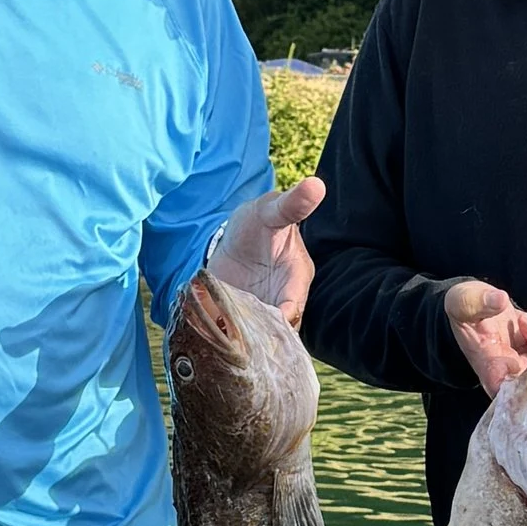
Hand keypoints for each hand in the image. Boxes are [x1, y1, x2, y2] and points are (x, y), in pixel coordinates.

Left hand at [210, 176, 323, 325]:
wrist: (232, 236)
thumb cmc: (258, 221)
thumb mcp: (271, 210)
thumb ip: (291, 204)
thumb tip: (316, 184)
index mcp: (296, 278)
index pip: (295, 306)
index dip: (283, 315)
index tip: (269, 318)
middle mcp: (281, 301)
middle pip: (278, 331)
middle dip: (262, 337)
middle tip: (240, 336)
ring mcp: (260, 312)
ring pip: (258, 338)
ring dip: (241, 341)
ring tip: (223, 339)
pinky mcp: (239, 319)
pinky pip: (235, 336)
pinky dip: (223, 337)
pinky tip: (210, 336)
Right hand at [444, 279, 526, 396]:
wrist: (473, 304)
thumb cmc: (462, 308)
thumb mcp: (462, 302)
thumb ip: (478, 303)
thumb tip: (500, 300)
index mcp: (489, 367)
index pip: (510, 390)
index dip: (525, 381)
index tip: (524, 355)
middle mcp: (510, 371)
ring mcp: (525, 363)